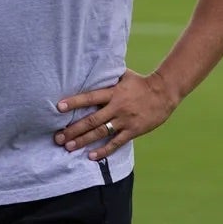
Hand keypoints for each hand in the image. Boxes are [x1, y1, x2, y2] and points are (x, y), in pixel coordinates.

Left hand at [53, 69, 177, 160]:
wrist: (164, 93)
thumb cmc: (140, 83)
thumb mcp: (123, 75)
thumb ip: (107, 76)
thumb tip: (90, 67)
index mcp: (113, 92)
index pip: (90, 97)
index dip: (75, 102)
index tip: (59, 107)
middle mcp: (117, 107)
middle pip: (92, 120)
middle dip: (73, 129)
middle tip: (58, 137)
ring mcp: (125, 121)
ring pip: (100, 133)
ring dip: (83, 141)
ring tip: (68, 147)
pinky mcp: (133, 131)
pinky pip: (116, 143)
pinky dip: (103, 150)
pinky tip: (91, 156)